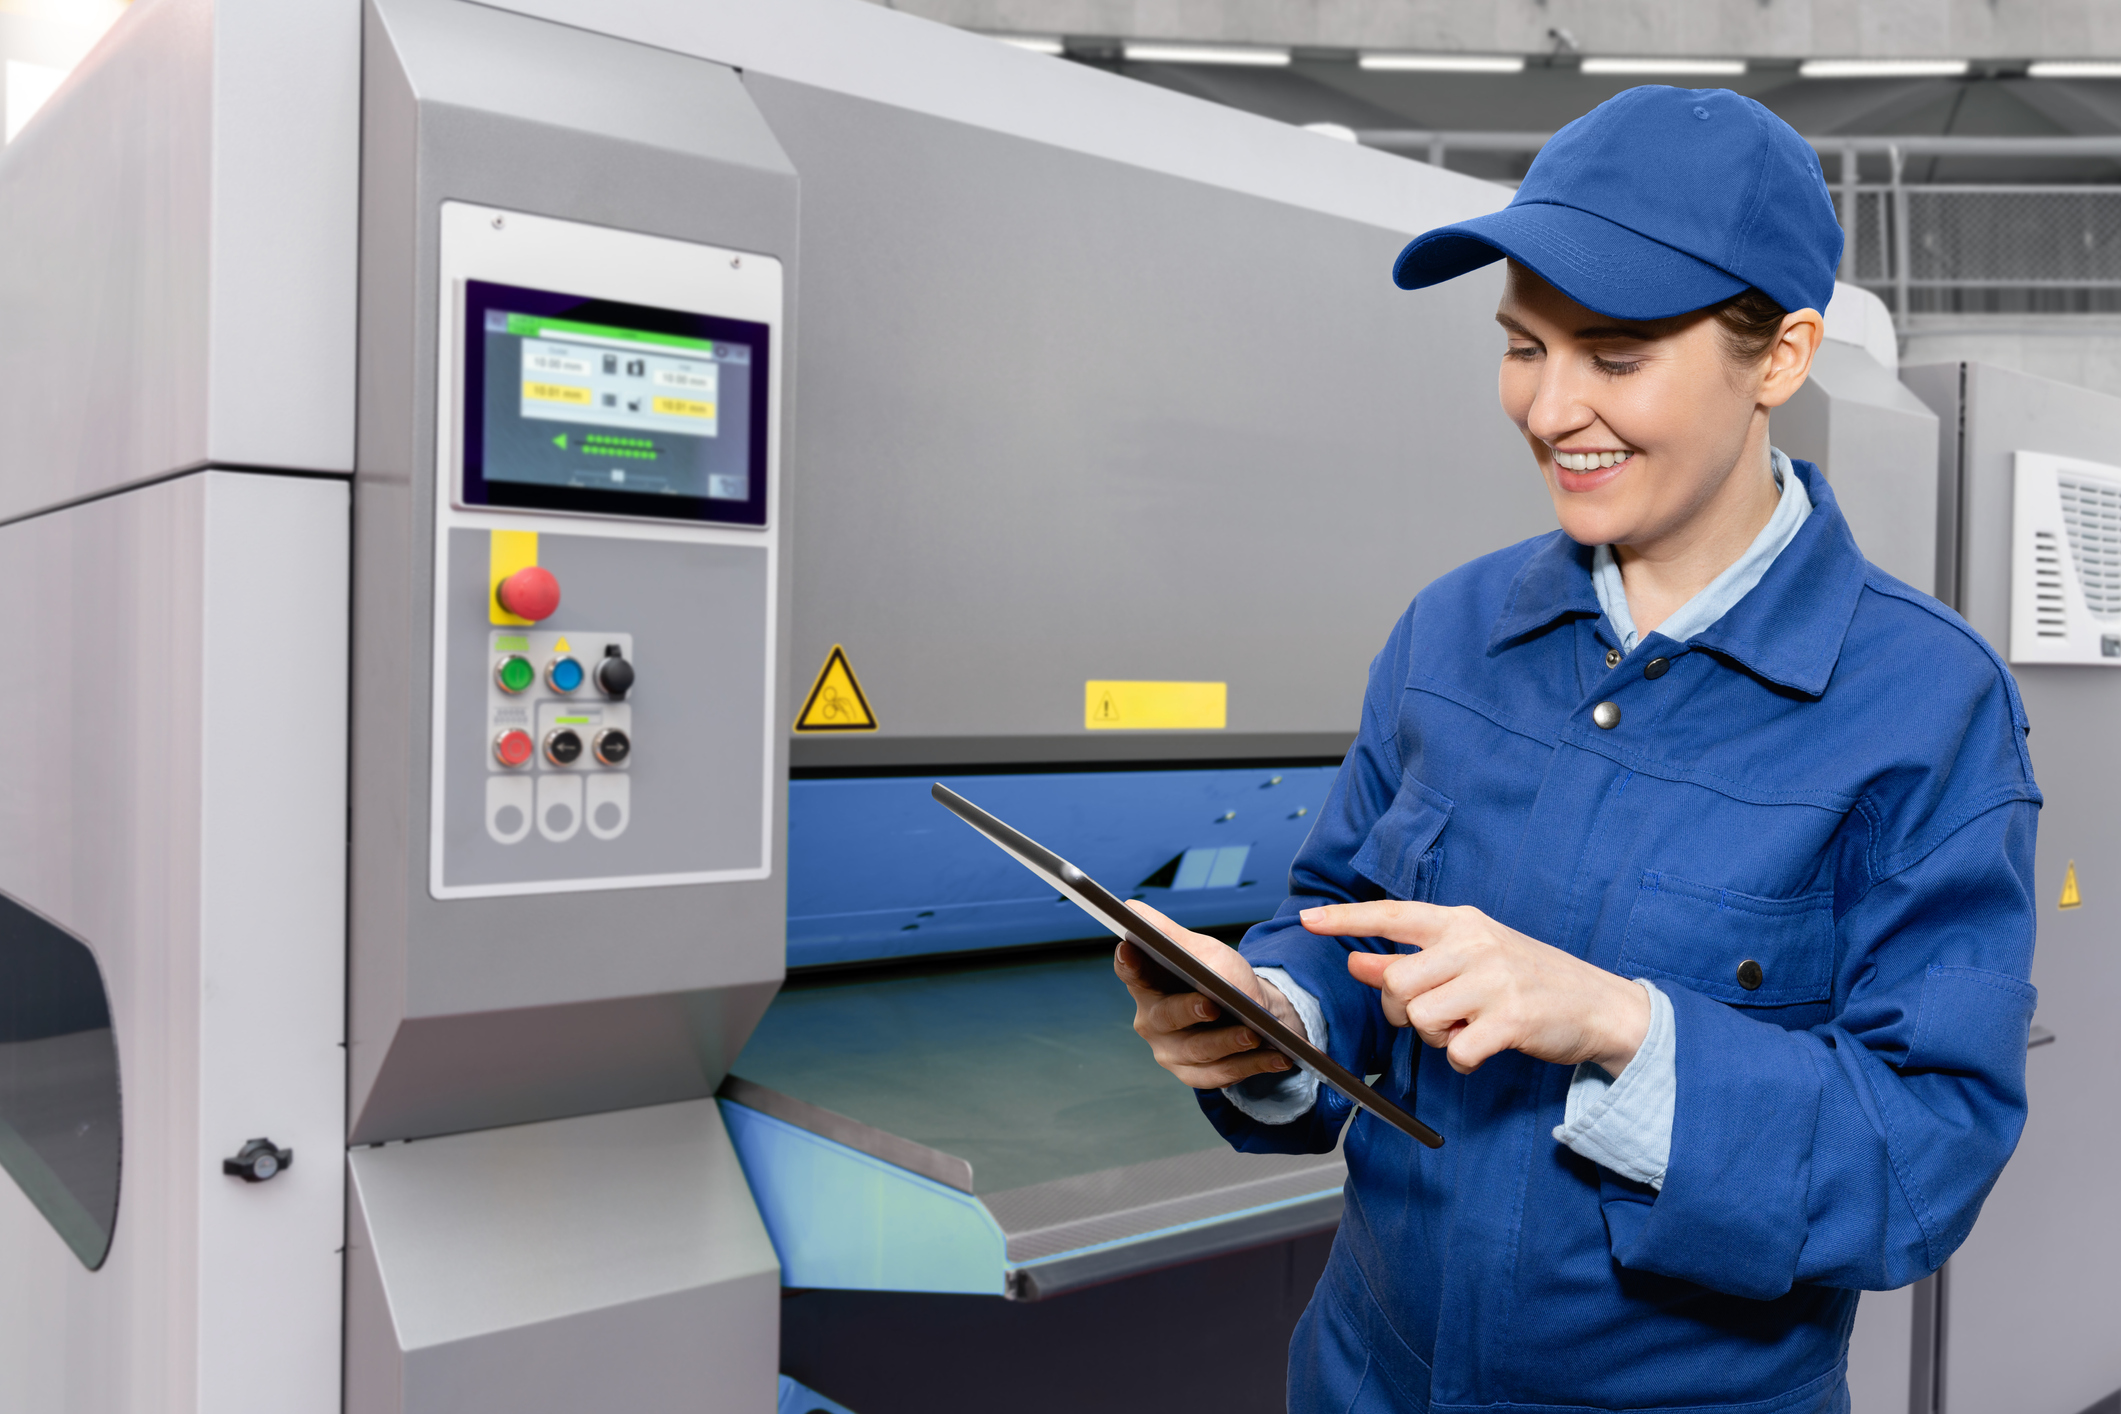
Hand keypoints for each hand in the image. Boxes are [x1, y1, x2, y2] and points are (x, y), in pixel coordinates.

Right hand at [1114, 901, 1305, 1089]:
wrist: (1249, 1011)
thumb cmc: (1218, 975)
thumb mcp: (1200, 949)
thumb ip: (1168, 933)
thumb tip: (1131, 910)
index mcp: (1146, 984)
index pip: (1130, 971)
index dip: (1128, 962)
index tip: (1129, 948)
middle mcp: (1152, 1021)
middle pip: (1166, 1016)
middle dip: (1189, 1011)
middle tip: (1211, 1005)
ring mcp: (1172, 1052)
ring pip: (1199, 1050)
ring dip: (1229, 1042)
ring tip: (1254, 1034)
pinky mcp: (1196, 1075)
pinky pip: (1223, 1073)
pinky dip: (1252, 1064)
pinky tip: (1277, 1055)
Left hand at [1302, 901, 1648, 1076]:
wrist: (1600, 1005)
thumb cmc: (1527, 980)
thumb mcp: (1470, 957)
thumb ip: (1415, 958)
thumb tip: (1358, 961)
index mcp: (1462, 922)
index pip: (1393, 914)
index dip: (1347, 919)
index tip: (1309, 921)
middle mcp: (1475, 943)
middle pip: (1396, 982)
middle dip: (1401, 1010)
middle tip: (1435, 1015)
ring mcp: (1494, 981)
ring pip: (1420, 1019)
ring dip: (1436, 1037)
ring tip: (1467, 1027)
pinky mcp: (1511, 1021)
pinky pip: (1456, 1052)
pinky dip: (1463, 1060)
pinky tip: (1485, 1047)